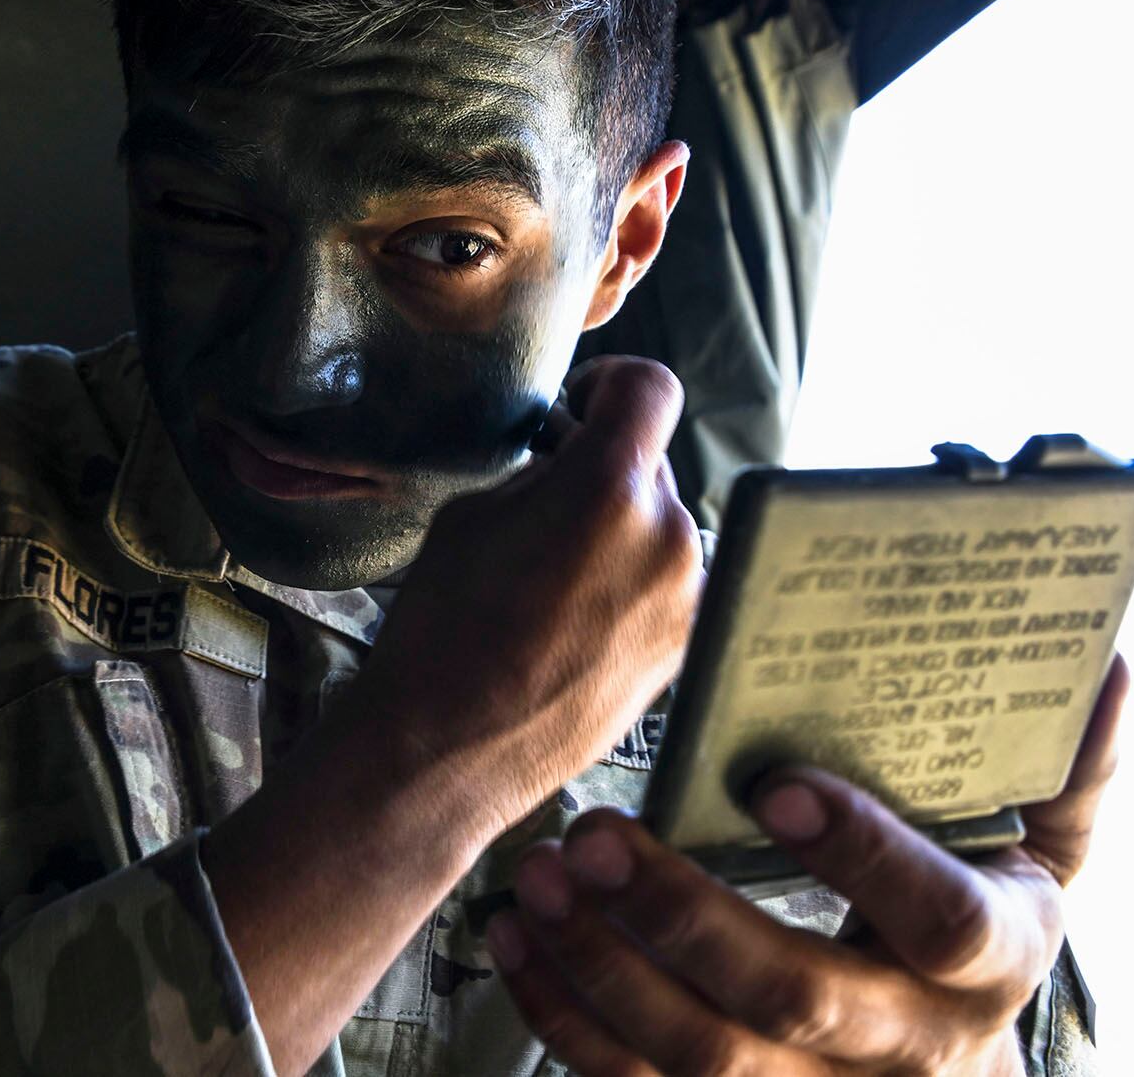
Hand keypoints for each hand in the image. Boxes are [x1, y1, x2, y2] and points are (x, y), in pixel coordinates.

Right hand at [347, 356, 703, 837]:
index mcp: (611, 489)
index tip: (581, 407)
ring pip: (660, 526)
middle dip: (602, 471)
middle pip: (651, 464)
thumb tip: (574, 453)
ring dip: (618, 530)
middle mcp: (669, 537)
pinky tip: (575, 616)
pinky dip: (630, 579)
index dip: (612, 384)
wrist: (451, 748)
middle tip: (544, 504)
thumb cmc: (445, 627)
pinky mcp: (688, 645)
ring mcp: (687, 597)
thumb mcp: (475, 513)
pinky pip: (666, 581)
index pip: (651, 389)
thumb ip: (543, 471)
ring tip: (554, 575)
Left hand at [490, 654, 1129, 1074]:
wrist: (950, 1074)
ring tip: (543, 876)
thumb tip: (1110, 662)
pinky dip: (566, 1015)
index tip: (773, 784)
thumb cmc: (978, 923)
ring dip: (604, 969)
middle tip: (597, 835)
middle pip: (792, 999)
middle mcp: (908, 1047)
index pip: (935, 917)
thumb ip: (1074, 767)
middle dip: (685, 917)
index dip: (861, 855)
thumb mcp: (1047, 852)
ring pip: (701, 1059)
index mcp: (992, 962)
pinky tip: (520, 937)